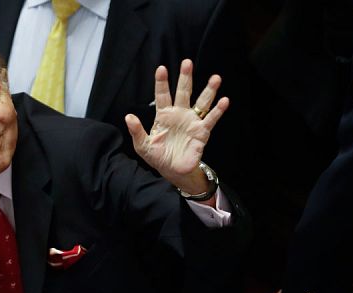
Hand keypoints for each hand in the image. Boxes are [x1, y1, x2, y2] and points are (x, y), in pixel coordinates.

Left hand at [125, 59, 228, 205]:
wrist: (173, 171)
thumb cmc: (158, 157)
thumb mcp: (143, 145)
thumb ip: (137, 131)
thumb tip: (128, 116)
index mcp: (163, 115)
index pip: (162, 95)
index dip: (161, 82)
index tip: (161, 69)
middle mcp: (179, 114)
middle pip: (183, 92)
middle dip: (185, 78)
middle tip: (187, 62)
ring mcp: (192, 121)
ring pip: (201, 102)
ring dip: (208, 90)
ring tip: (215, 78)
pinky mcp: (202, 132)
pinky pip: (211, 119)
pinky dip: (218, 111)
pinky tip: (224, 101)